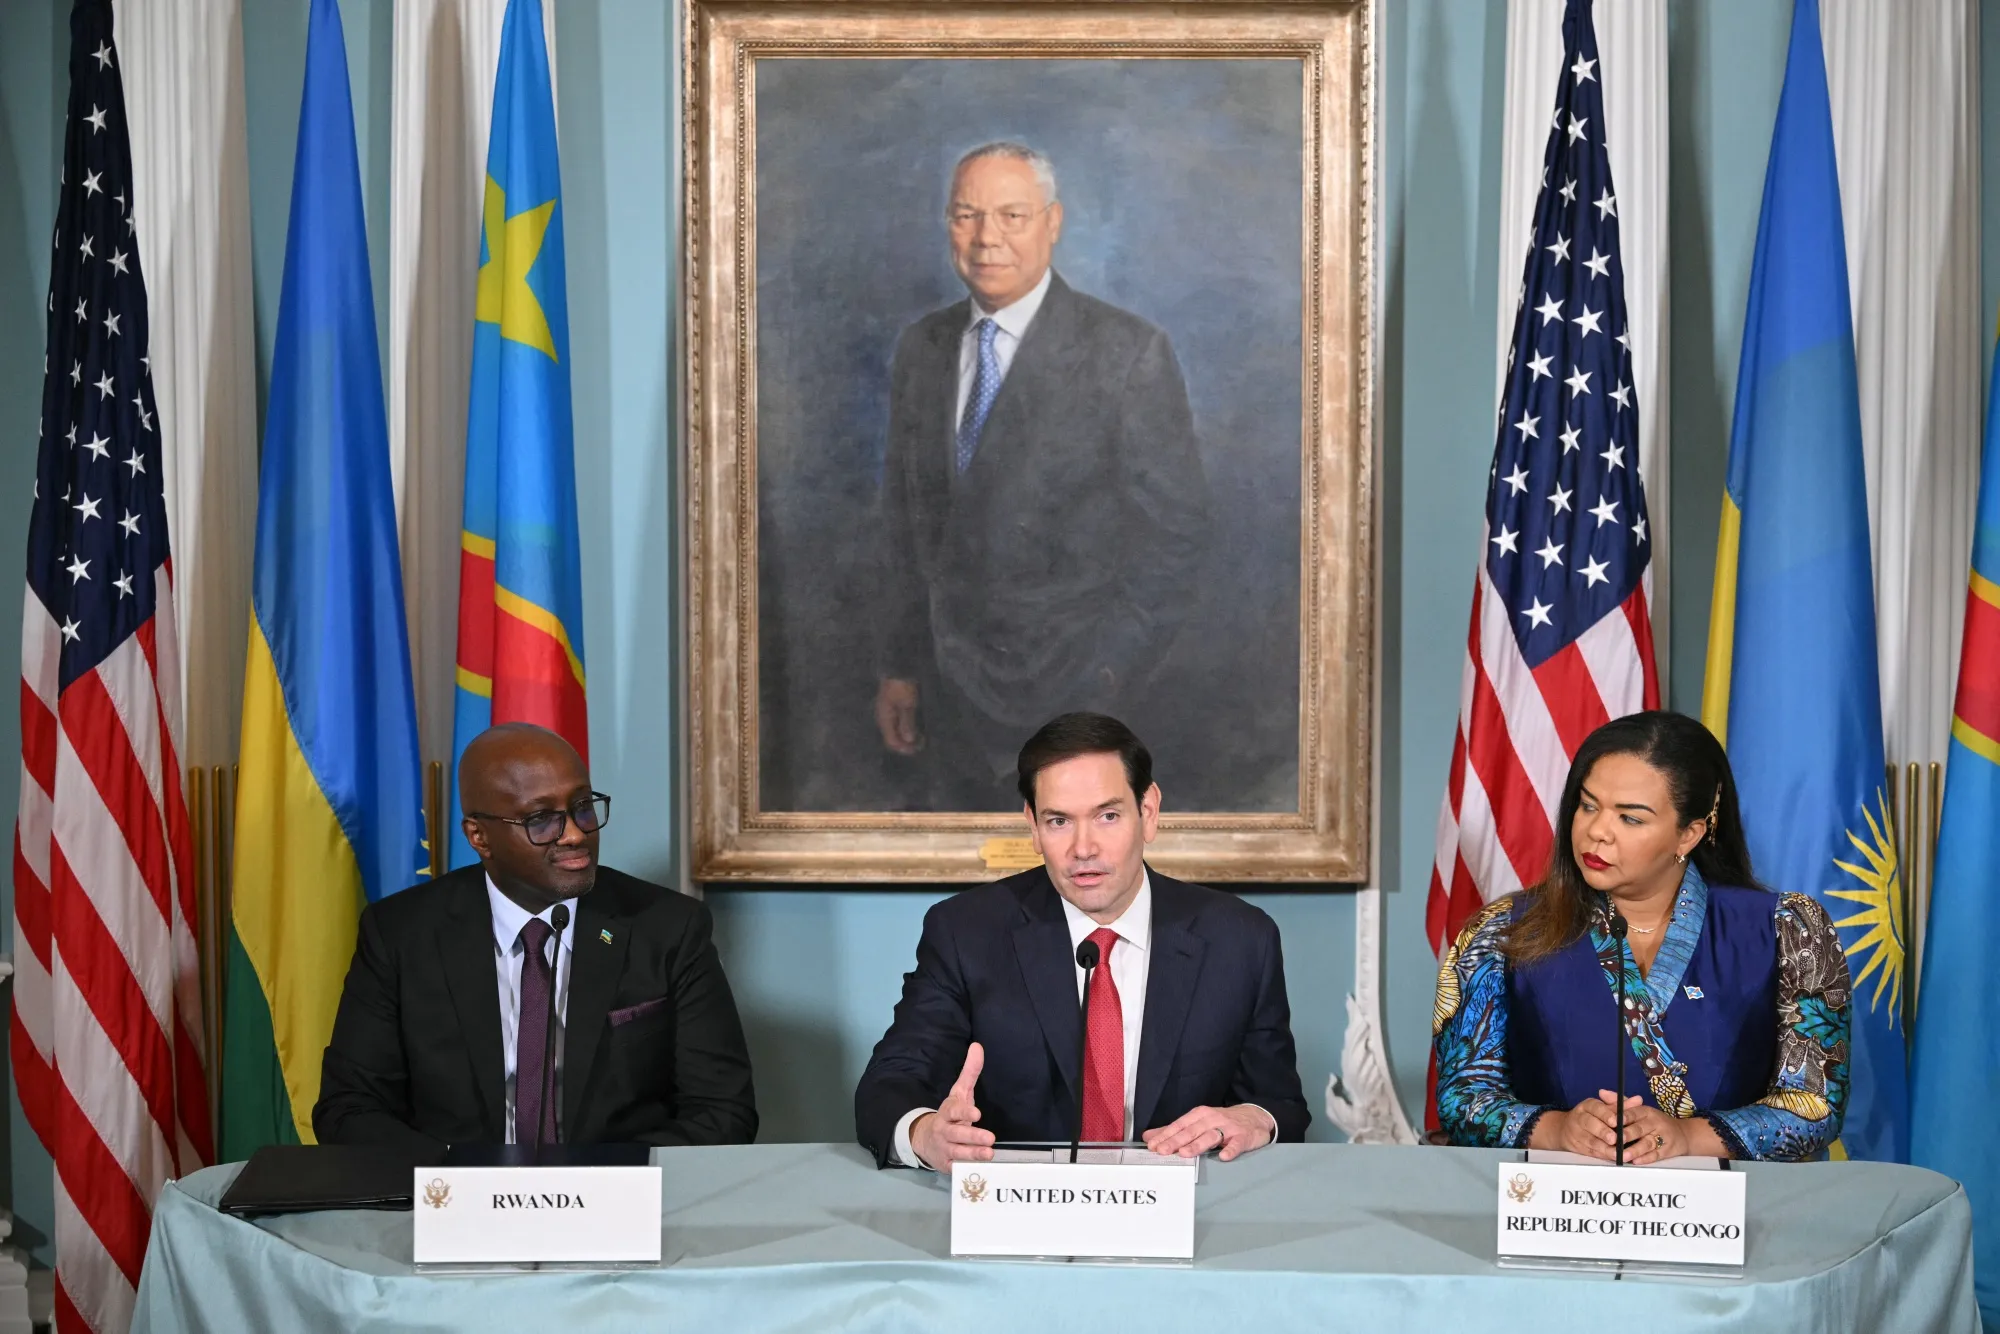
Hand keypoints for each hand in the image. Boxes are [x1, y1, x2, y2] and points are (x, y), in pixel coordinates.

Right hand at [875, 679, 921, 754]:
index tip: (919, 749)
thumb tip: (908, 740)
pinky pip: (900, 722)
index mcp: (885, 719)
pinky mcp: (895, 707)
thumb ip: (907, 723)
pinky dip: (908, 727)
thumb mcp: (907, 705)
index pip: (892, 741)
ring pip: (897, 730)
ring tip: (922, 737)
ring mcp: (889, 712)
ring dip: (908, 735)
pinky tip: (918, 726)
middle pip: (894, 737)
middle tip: (923, 744)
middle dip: (907, 743)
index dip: (904, 748)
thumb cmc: (902, 686)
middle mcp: (885, 718)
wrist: (899, 666)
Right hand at [911, 1043, 993, 1170]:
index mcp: (947, 1112)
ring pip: (958, 1152)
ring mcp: (944, 1149)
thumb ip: (969, 1072)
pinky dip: (967, 1169)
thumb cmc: (950, 1114)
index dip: (964, 1112)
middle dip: (972, 1136)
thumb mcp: (959, 1093)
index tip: (976, 1114)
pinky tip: (980, 1169)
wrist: (924, 1138)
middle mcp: (944, 1131)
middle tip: (990, 1138)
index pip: (954, 1111)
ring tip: (989, 1154)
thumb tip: (978, 1046)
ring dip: (973, 1154)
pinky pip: (957, 1168)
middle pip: (957, 1134)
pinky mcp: (947, 1165)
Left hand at [1141, 1104, 1274, 1160]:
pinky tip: (1223, 1156)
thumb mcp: (1198, 1122)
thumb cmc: (1222, 1122)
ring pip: (1211, 1136)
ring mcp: (1228, 1128)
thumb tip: (1149, 1137)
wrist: (1255, 1117)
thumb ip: (1174, 1131)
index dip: (1166, 1135)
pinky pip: (1236, 1144)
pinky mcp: (1243, 1137)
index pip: (1179, 1125)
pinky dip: (1230, 1149)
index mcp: (1199, 1115)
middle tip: (1163, 1151)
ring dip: (1198, 1144)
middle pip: (1192, 1131)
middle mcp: (1212, 1119)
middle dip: (1176, 1141)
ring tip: (1185, 1153)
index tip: (1152, 1146)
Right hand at [1535, 1093, 1642, 1160]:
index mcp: (1587, 1106)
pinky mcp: (1576, 1146)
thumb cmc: (1593, 1117)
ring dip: (1604, 1148)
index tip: (1616, 1121)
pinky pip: (1589, 1151)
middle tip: (1615, 1139)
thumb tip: (1638, 1100)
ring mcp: (1576, 1132)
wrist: (1566, 1128)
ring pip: (1590, 1140)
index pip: (1596, 1108)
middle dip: (1603, 1132)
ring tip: (1617, 1153)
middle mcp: (1579, 1117)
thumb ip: (1622, 1105)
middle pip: (1590, 1123)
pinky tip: (1611, 1157)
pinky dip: (1601, 1155)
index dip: (1606, 1114)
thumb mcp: (1606, 1108)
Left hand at [1617, 1099, 1729, 1162]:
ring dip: (1635, 1150)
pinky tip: (1636, 1161)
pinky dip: (1646, 1158)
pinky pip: (1656, 1155)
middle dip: (1627, 1134)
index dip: (1624, 1117)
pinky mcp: (1668, 1150)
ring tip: (1622, 1155)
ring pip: (1647, 1143)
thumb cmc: (1654, 1122)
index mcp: (1646, 1111)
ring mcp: (1663, 1137)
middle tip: (1615, 1139)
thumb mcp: (1640, 1110)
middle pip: (1640, 1128)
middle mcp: (1655, 1122)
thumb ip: (1621, 1103)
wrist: (1683, 1134)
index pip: (1634, 1112)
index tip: (1612, 1121)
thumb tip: (1601, 1093)